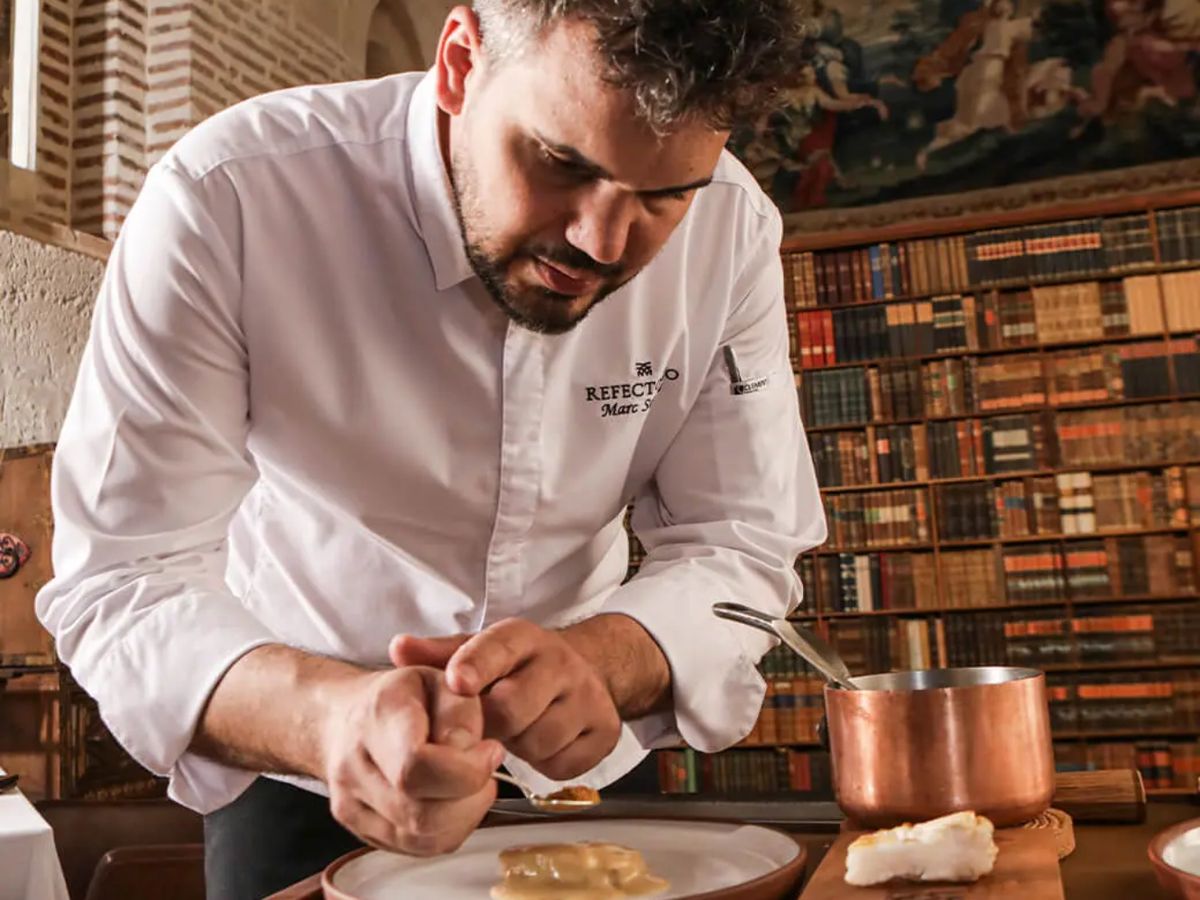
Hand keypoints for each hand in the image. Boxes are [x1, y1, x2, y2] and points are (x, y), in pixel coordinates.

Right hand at [319, 665, 504, 855]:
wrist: (344, 717)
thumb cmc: (400, 697)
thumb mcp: (439, 678)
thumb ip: (460, 711)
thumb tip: (470, 750)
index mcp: (377, 717)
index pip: (415, 766)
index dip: (467, 769)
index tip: (491, 751)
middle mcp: (355, 766)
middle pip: (422, 812)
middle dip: (472, 796)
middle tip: (486, 767)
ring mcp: (353, 804)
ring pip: (424, 837)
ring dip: (465, 815)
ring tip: (471, 781)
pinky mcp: (362, 831)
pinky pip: (419, 847)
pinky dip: (450, 829)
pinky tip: (455, 800)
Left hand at [390, 619, 621, 781]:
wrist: (584, 672)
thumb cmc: (516, 669)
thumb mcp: (477, 652)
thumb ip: (437, 655)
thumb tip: (398, 648)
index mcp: (523, 637)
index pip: (499, 647)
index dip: (476, 665)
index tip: (457, 681)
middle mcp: (561, 661)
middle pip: (512, 707)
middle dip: (492, 724)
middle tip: (489, 722)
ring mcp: (589, 696)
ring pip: (539, 741)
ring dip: (520, 745)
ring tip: (519, 729)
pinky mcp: (606, 731)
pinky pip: (563, 765)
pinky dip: (547, 764)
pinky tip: (543, 743)